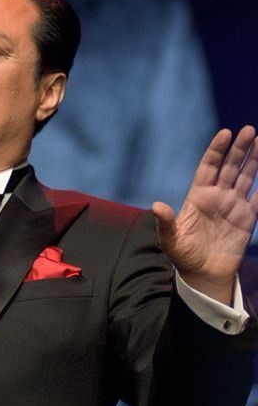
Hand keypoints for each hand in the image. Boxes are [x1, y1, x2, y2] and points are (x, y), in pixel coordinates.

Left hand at [153, 125, 257, 303]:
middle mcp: (217, 197)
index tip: (225, 133)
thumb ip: (165, 222)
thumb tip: (157, 206)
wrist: (202, 275)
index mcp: (197, 197)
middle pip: (230, 168)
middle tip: (249, 130)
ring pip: (247, 177)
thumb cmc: (182, 255)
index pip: (208, 167)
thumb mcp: (169, 239)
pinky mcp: (247, 219)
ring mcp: (233, 206)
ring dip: (254, 160)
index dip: (216, 151)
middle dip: (239, 149)